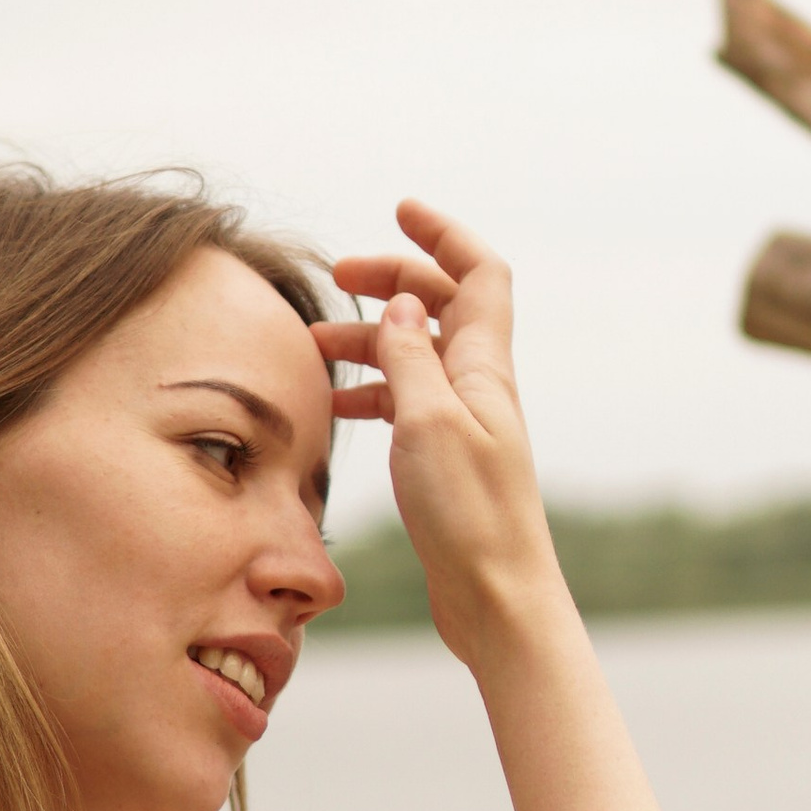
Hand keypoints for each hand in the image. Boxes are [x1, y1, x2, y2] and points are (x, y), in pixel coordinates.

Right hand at [309, 204, 569, 670]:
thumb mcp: (429, 422)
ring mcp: (465, 424)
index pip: (478, 272)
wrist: (497, 600)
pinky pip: (408, 404)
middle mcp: (480, 387)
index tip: (400, 210)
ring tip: (313, 348)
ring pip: (416, 356)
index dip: (443, 234)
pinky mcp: (448, 462)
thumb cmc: (470, 516)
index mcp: (484, 367)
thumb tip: (401, 303)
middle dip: (392, 282)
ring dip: (370, 341)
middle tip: (335, 280)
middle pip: (441, 307)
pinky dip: (372, 391)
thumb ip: (410, 357)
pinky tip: (336, 405)